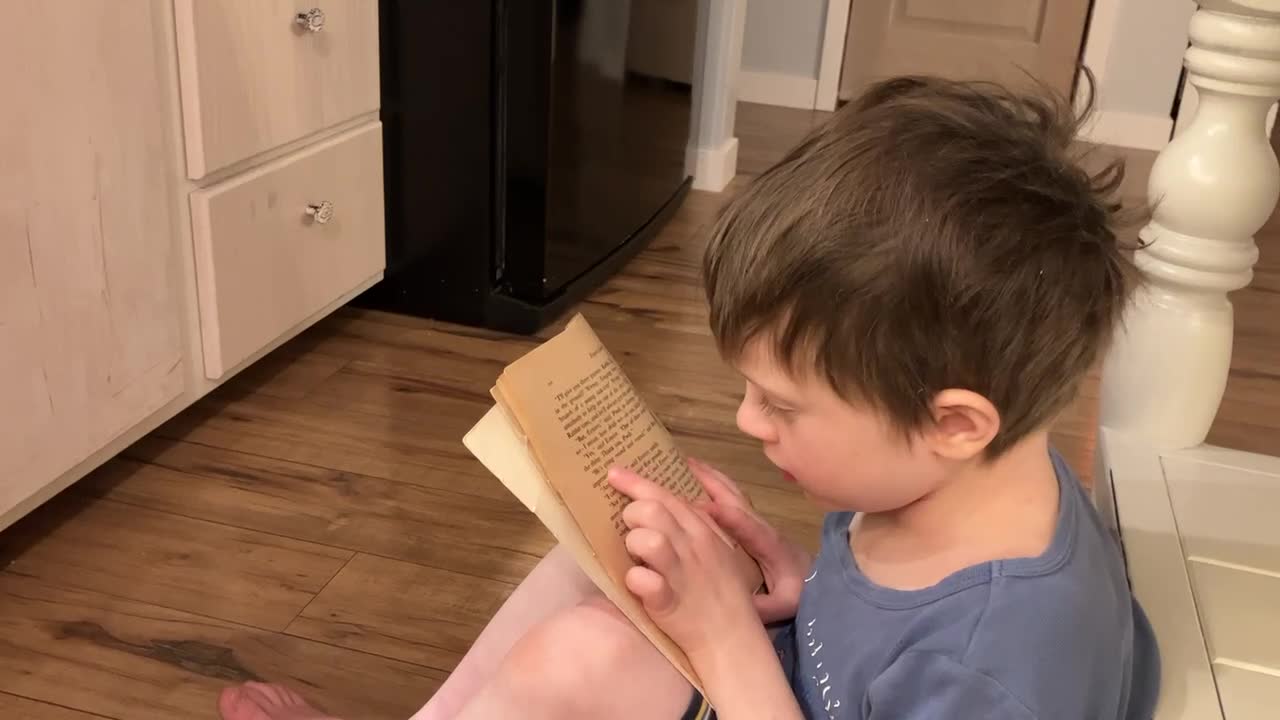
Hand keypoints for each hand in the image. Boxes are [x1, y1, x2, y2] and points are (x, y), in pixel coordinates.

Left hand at [608, 466, 760, 661]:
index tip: (613, 473)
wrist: (731, 637)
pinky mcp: (669, 601)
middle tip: (630, 529)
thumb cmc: (717, 591)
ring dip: (634, 545)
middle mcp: (693, 547)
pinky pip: (643, 581)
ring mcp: (682, 573)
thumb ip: (691, 527)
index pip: (665, 496)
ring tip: (637, 558)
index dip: (636, 483)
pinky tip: (638, 584)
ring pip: (647, 540)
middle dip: (632, 515)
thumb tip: (659, 505)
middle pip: (652, 510)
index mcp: (702, 530)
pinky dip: (635, 580)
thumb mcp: (715, 550)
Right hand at [688, 458, 811, 622]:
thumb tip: (737, 609)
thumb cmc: (802, 592)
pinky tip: (700, 485)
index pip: (745, 524)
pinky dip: (716, 487)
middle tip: (680, 465)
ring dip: (711, 478)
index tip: (698, 505)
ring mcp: (757, 523)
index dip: (724, 514)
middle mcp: (760, 526)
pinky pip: (732, 501)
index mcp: (767, 543)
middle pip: (734, 498)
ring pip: (732, 494)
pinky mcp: (754, 526)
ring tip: (686, 465)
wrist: (823, 583)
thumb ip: (764, 607)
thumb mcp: (786, 604)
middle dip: (708, 480)